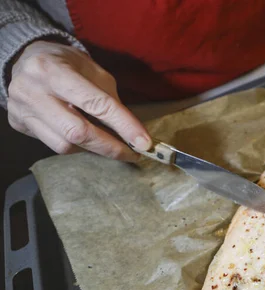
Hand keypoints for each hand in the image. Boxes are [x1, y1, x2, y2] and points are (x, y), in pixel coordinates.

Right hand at [7, 41, 150, 161]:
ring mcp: (22, 110)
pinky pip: (54, 145)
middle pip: (78, 131)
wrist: (26, 58)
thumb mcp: (93, 71)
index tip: (143, 142)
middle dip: (110, 147)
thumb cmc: (67, 64)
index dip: (123, 125)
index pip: (95, 103)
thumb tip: (132, 133)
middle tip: (132, 153)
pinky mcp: (19, 124)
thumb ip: (110, 99)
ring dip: (94, 149)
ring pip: (65, 144)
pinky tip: (87, 140)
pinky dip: (77, 146)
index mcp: (53, 70)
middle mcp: (33, 91)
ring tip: (110, 145)